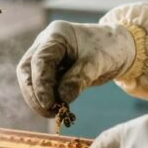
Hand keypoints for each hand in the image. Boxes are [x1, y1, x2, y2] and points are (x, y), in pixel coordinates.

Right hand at [16, 21, 136, 117]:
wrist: (120, 48)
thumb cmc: (109, 48)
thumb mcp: (98, 62)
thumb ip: (79, 78)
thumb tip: (61, 98)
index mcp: (57, 35)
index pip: (40, 60)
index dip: (41, 84)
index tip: (48, 104)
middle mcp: (46, 43)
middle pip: (27, 69)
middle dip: (34, 93)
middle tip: (48, 112)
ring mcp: (47, 56)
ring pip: (31, 78)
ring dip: (39, 98)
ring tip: (55, 112)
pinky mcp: (52, 69)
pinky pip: (43, 85)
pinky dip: (48, 98)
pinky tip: (59, 108)